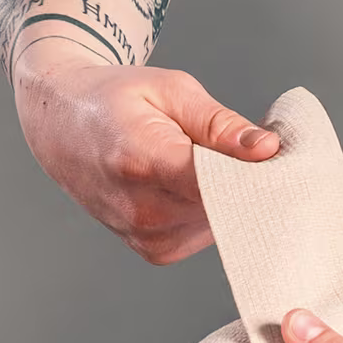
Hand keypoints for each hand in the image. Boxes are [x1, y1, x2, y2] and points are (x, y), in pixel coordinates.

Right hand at [9, 59, 277, 264]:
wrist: (60, 126)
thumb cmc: (114, 100)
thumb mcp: (170, 90)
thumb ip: (220, 124)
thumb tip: (268, 150)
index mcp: (142, 160)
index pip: (219, 182)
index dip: (258, 171)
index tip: (282, 155)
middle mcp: (142, 210)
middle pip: (228, 207)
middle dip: (251, 181)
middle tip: (255, 149)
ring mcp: (146, 237)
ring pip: (224, 223)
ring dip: (233, 197)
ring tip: (212, 162)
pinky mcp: (154, 252)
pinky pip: (208, 234)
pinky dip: (214, 211)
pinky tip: (197, 185)